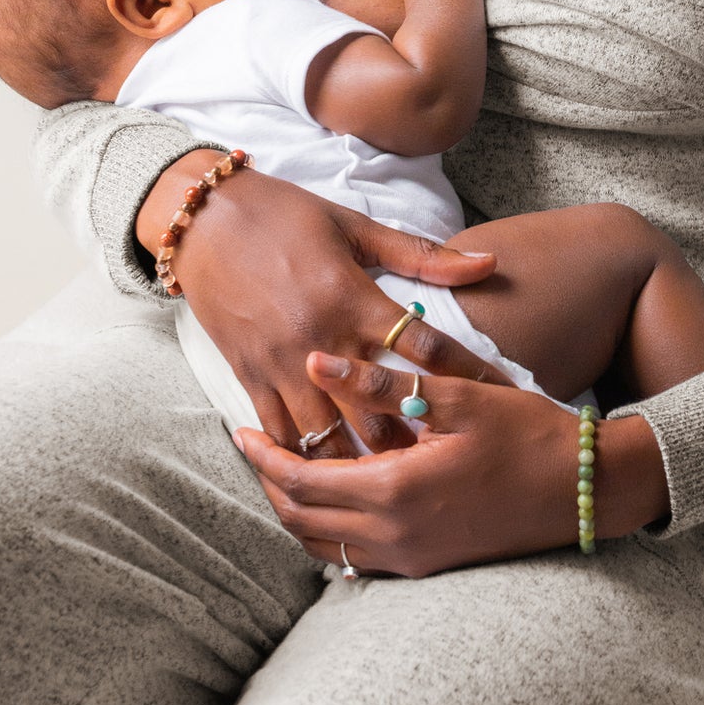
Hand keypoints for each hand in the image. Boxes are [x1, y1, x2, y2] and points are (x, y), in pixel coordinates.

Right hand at [137, 155, 512, 455]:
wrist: (206, 218)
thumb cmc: (287, 215)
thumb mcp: (356, 227)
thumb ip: (422, 254)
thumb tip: (487, 262)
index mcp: (353, 297)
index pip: (422, 347)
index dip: (465, 373)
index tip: (497, 397)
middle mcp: (320, 339)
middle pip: (378, 414)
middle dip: (415, 445)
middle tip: (451, 467)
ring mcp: (282, 364)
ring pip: (328, 439)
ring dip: (362, 466)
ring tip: (396, 489)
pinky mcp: (249, 376)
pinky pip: (280, 434)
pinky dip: (305, 459)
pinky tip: (330, 477)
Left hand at [234, 354, 670, 574]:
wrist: (583, 489)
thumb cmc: (525, 432)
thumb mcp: (456, 396)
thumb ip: (381, 381)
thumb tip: (316, 359)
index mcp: (394, 491)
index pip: (300, 481)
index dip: (262, 457)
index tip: (238, 430)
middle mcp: (394, 536)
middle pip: (301, 522)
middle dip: (270, 485)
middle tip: (256, 448)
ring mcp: (411, 558)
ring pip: (324, 546)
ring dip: (297, 511)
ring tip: (288, 468)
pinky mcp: (428, 565)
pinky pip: (356, 557)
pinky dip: (330, 529)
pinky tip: (338, 493)